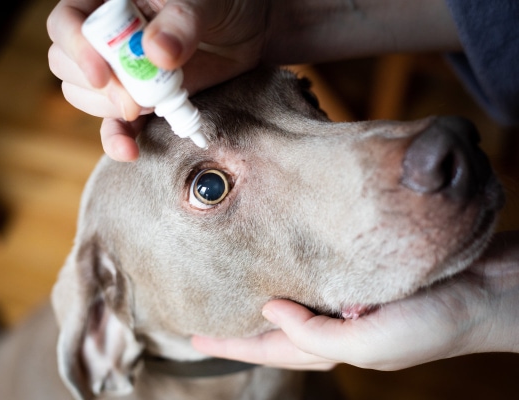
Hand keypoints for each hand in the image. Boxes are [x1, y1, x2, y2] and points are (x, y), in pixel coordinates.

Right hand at [47, 0, 268, 160]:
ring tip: (152, 105)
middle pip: (66, 65)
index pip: (66, 22)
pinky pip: (115, 124)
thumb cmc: (224, 2)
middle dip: (96, 87)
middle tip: (133, 99)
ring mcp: (121, 71)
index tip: (102, 76)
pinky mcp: (140, 101)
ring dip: (111, 109)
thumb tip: (157, 52)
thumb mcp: (207, 1)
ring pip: (84, 95)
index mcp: (110, 2)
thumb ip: (182, 21)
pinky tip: (129, 150)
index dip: (76, 48)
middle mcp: (107, 37)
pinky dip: (118, 139)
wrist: (248, 30)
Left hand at [193, 231, 518, 370]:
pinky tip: (280, 264)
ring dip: (264, 302)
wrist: (488, 288)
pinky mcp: (364, 279)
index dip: (232, 345)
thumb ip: (316, 335)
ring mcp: (351, 305)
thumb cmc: (437, 320)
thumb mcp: (371, 341)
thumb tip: (269, 313)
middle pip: (277, 331)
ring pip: (296, 306)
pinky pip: (319, 280)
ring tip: (231, 293)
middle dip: (241, 329)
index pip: (271, 349)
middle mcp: (338, 328)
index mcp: (337, 347)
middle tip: (202, 319)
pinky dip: (295, 277)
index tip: (194, 338)